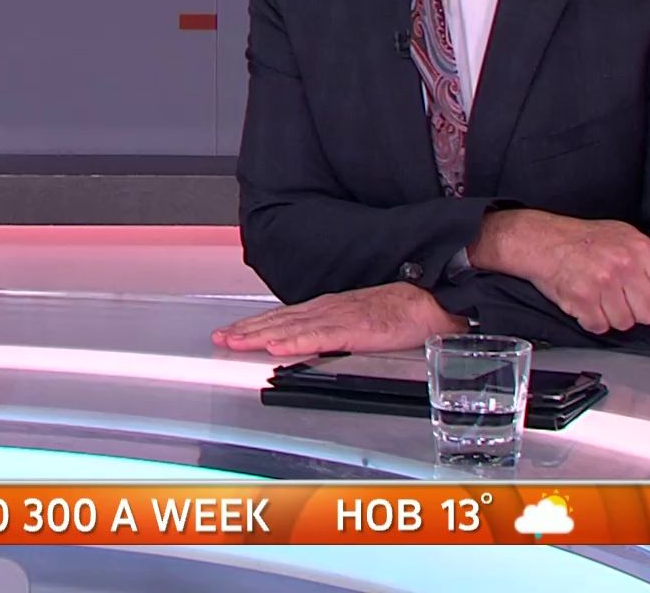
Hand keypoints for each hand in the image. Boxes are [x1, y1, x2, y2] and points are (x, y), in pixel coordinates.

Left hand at [211, 282, 465, 356]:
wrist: (429, 300)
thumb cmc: (400, 312)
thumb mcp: (359, 321)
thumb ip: (334, 330)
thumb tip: (310, 342)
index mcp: (327, 308)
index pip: (283, 318)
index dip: (254, 326)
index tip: (230, 333)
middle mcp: (327, 309)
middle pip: (279, 321)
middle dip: (246, 331)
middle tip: (219, 339)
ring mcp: (339, 317)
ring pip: (291, 329)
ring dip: (260, 336)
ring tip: (235, 342)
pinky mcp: (354, 329)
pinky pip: (319, 338)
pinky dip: (295, 343)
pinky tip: (276, 348)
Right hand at [468, 209, 649, 333]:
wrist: (542, 240)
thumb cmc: (585, 239)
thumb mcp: (628, 237)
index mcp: (639, 249)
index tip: (646, 293)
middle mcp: (623, 266)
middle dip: (637, 311)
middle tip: (622, 298)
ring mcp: (602, 284)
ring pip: (625, 324)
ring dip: (613, 316)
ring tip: (601, 298)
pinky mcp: (581, 300)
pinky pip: (599, 327)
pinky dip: (592, 320)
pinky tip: (587, 304)